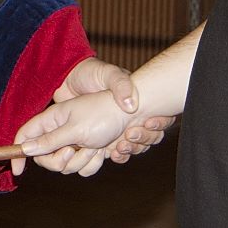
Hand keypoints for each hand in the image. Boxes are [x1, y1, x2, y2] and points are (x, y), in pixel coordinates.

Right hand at [11, 91, 132, 177]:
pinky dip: (93, 163)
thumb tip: (26, 148)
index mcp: (52, 119)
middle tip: (71, 151)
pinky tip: (103, 151)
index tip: (18, 170)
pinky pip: (82, 168)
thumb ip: (50, 140)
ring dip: (80, 160)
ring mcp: (74, 143)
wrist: (132, 115)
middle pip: (44, 157)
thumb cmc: (103, 114)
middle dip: (58, 160)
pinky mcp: (88, 152)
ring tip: (94, 145)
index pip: (25, 135)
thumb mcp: (74, 129)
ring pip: (65, 166)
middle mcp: (60, 131)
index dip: (18, 151)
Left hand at [54, 57, 174, 163]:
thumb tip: (132, 106)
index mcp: (138, 100)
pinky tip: (110, 153)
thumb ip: (120, 85)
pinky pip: (117, 152)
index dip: (160, 123)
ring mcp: (118, 128)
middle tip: (130, 134)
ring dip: (132, 148)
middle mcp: (132, 116)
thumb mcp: (107, 74)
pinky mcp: (104, 139)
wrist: (67, 80)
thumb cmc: (90, 73)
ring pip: (136, 146)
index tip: (148, 122)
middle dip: (144, 138)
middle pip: (151, 135)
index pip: (160, 116)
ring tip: (120, 146)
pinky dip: (117, 155)